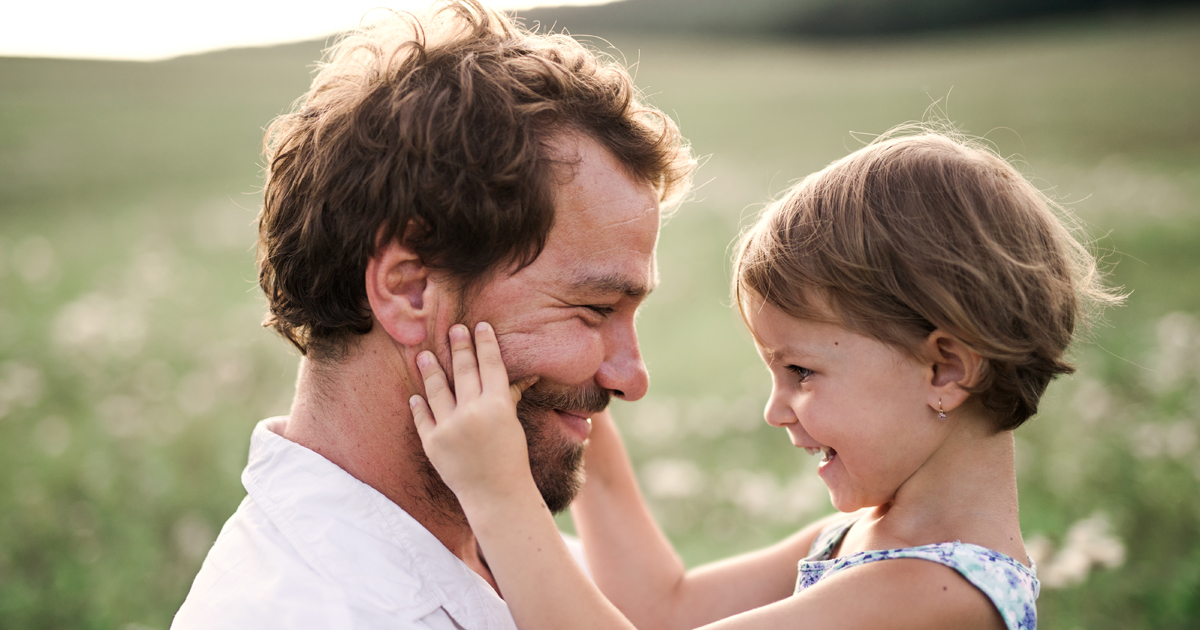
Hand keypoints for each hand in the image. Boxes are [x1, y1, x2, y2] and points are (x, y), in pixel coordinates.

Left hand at [410, 321, 539, 505]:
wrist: (496, 495)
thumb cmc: (510, 459)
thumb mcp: (512, 424)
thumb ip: (508, 397)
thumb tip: (524, 375)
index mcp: (497, 405)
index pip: (490, 365)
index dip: (485, 344)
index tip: (479, 326)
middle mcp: (472, 412)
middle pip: (463, 371)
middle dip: (459, 347)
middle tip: (454, 328)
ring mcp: (449, 428)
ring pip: (436, 390)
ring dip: (430, 370)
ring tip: (424, 355)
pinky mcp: (432, 443)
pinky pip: (422, 418)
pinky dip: (418, 405)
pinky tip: (415, 395)